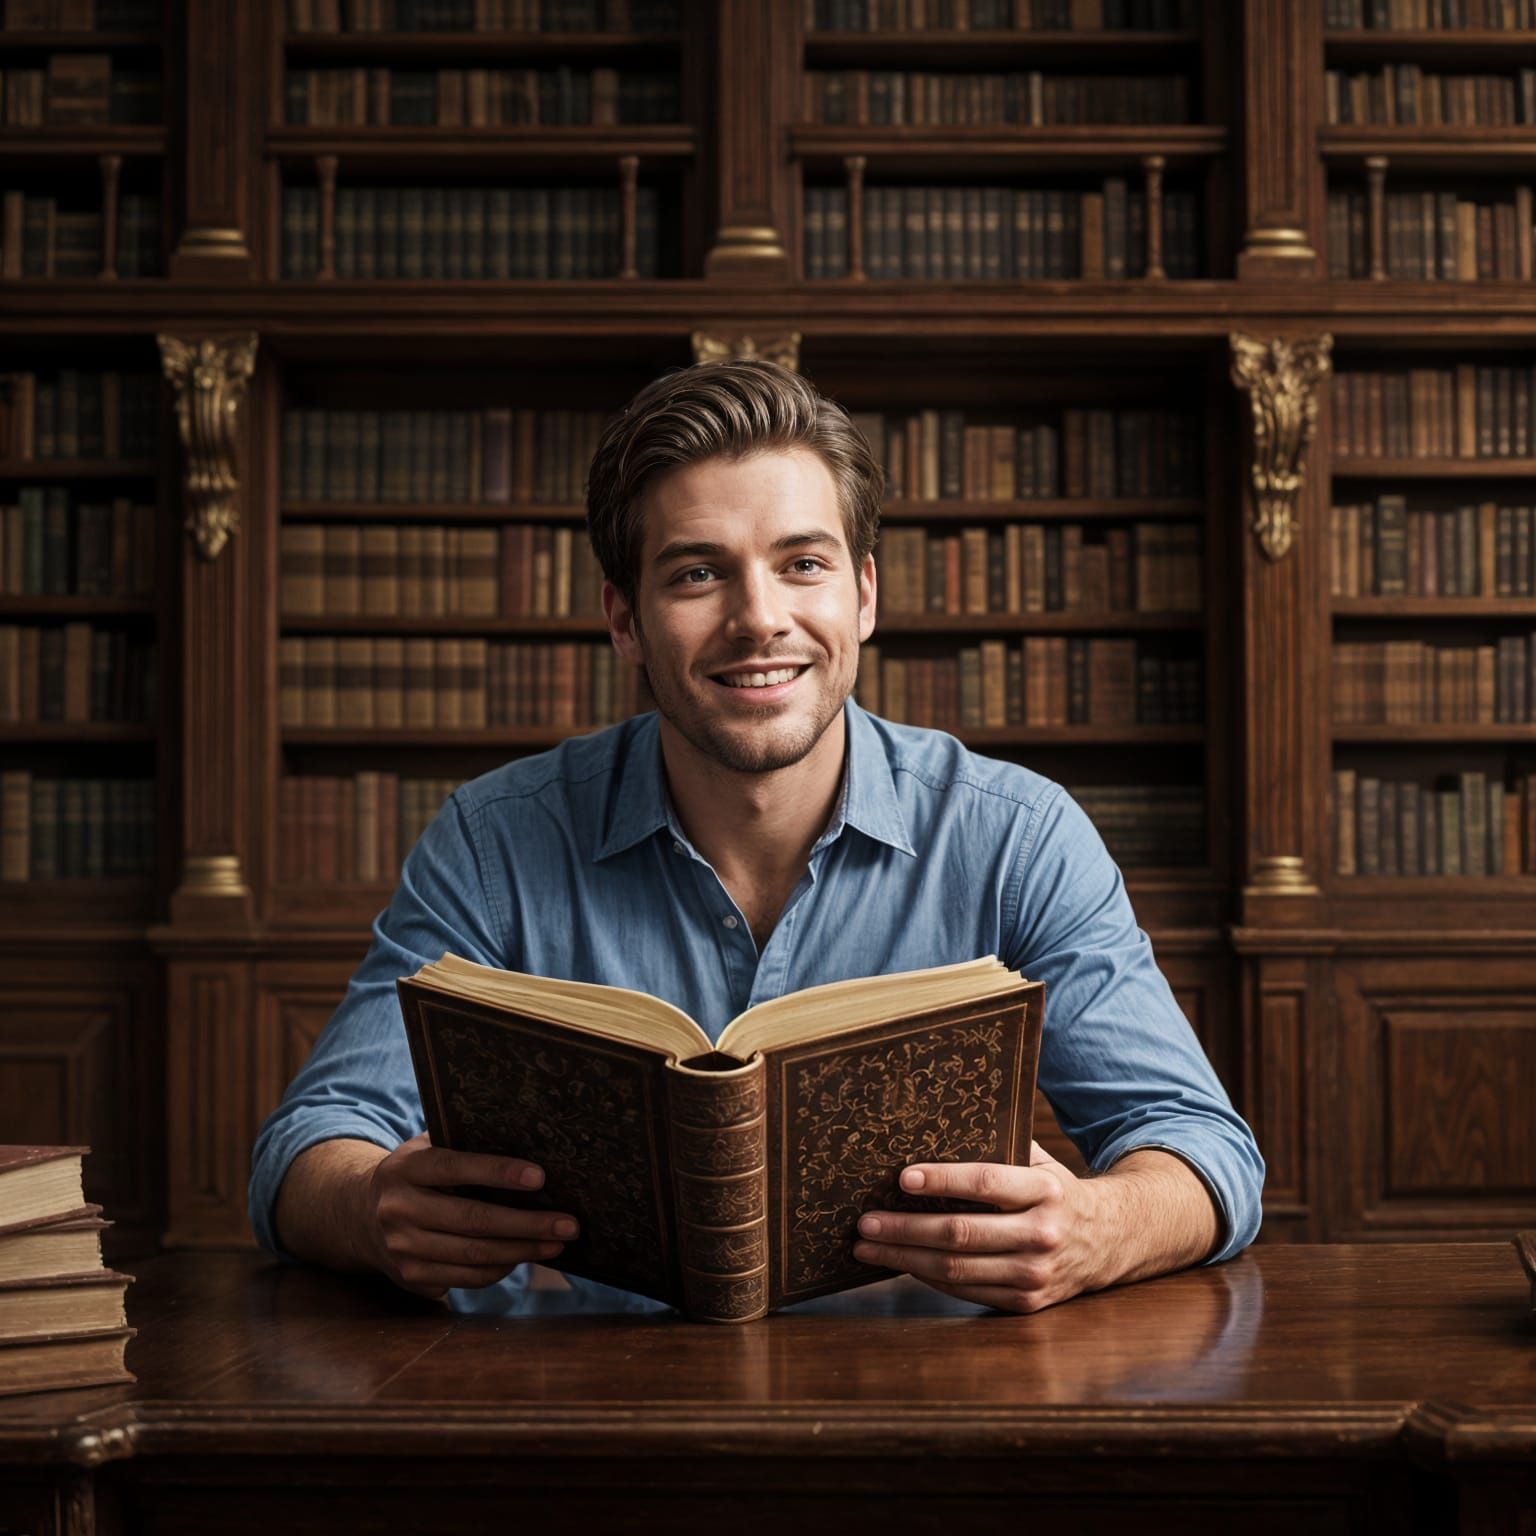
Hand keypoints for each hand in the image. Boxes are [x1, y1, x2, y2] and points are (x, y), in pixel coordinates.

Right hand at [362, 1132, 578, 1299]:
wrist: (359, 1214)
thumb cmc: (416, 1173)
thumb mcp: (427, 1148)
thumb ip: (464, 1144)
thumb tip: (529, 1141)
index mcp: (407, 1167)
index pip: (456, 1167)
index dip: (499, 1172)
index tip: (540, 1177)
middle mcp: (399, 1208)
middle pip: (473, 1220)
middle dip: (527, 1224)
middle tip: (569, 1224)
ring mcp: (402, 1247)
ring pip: (473, 1255)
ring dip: (522, 1251)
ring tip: (557, 1243)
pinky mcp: (410, 1276)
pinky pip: (465, 1278)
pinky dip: (500, 1269)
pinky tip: (524, 1257)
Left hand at [851, 1142, 1101, 1313]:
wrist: (1112, 1240)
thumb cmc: (1058, 1192)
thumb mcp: (1042, 1163)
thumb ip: (1002, 1146)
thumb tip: (939, 1123)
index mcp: (1045, 1189)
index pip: (986, 1183)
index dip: (942, 1179)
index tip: (902, 1177)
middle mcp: (1042, 1234)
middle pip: (960, 1233)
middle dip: (905, 1228)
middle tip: (865, 1222)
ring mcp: (1035, 1274)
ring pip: (956, 1268)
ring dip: (905, 1258)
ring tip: (868, 1247)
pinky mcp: (1027, 1303)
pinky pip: (966, 1291)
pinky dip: (928, 1277)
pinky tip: (902, 1264)